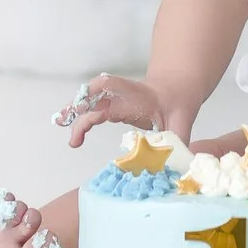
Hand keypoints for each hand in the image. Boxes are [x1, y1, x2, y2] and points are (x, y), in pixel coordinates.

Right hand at [53, 72, 186, 146]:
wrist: (177, 90)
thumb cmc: (179, 102)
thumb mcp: (184, 120)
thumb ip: (180, 140)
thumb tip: (181, 163)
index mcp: (136, 94)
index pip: (111, 85)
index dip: (95, 90)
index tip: (84, 103)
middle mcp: (121, 95)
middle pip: (94, 96)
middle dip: (78, 107)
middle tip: (66, 124)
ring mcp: (115, 102)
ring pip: (89, 106)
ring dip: (74, 116)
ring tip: (64, 132)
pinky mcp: (113, 111)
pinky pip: (93, 114)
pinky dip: (81, 124)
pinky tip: (75, 139)